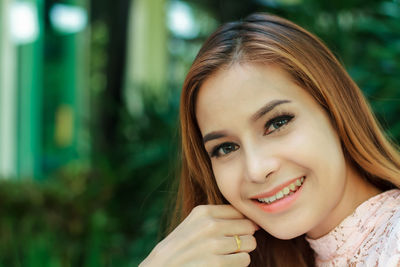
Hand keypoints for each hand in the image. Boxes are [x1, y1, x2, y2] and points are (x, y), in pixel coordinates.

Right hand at [139, 205, 257, 266]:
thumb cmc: (181, 247)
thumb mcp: (193, 224)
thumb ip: (217, 218)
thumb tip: (254, 222)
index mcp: (203, 211)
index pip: (239, 210)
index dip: (242, 222)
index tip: (236, 231)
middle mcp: (209, 225)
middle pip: (249, 226)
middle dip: (244, 236)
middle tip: (231, 245)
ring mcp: (213, 244)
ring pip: (250, 243)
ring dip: (242, 251)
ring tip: (227, 254)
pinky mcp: (217, 263)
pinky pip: (244, 259)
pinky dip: (238, 263)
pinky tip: (225, 264)